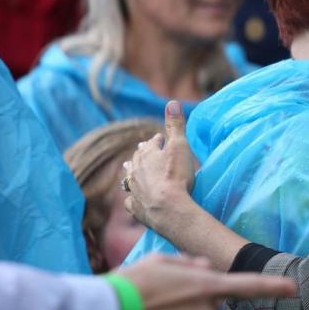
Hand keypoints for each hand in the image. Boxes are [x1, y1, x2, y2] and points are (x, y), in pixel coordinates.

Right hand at [117, 252, 295, 309]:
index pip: (248, 286)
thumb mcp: (162, 261)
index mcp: (206, 286)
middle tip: (163, 294)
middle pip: (209, 303)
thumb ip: (190, 264)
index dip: (273, 287)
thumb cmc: (133, 281)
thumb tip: (206, 268)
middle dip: (194, 298)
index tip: (294, 288)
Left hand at [123, 101, 197, 238]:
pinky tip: (132, 199)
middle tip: (142, 149)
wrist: (168, 208)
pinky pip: (130, 201)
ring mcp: (134, 190)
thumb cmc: (176, 175)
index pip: (152, 143)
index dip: (158, 140)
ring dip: (131, 172)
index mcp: (147, 154)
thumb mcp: (180, 146)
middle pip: (138, 158)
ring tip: (129, 169)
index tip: (160, 137)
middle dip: (141, 153)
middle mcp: (136, 170)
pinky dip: (132, 198)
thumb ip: (176, 125)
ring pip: (129, 178)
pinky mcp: (136, 207)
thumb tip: (172, 101)